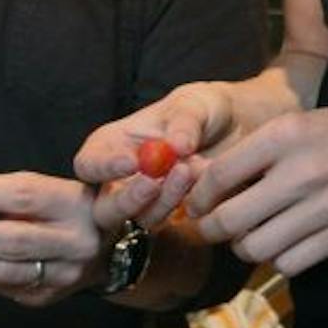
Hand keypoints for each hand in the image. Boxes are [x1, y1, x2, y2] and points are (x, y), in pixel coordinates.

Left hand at [0, 171, 104, 306]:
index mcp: (76, 204)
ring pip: (5, 270)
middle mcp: (76, 242)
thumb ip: (2, 192)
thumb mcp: (47, 188)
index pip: (23, 196)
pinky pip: (1, 286)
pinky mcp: (48, 297)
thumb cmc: (63, 209)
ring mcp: (64, 274)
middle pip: (13, 239)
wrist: (105, 249)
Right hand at [72, 81, 237, 230]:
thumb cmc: (203, 110)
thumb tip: (176, 146)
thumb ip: (184, 121)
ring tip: (192, 167)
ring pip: (142, 218)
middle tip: (154, 182)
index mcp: (111, 145)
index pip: (89, 165)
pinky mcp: (174, 219)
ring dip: (166, 199)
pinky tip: (206, 179)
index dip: (103, 168)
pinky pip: (175, 224)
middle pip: (105, 206)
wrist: (239, 129)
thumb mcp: (194, 104)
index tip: (131, 162)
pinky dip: (189, 204)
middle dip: (128, 198)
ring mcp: (147, 204)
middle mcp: (121, 180)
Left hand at [186, 101, 327, 276]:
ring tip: (252, 237)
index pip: (218, 177)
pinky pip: (290, 263)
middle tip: (213, 228)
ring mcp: (323, 207)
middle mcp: (301, 172)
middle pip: (229, 220)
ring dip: (245, 248)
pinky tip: (285, 245)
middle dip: (211, 230)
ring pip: (256, 248)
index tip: (197, 205)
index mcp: (285, 135)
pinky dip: (279, 260)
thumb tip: (203, 183)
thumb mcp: (300, 124)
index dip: (197, 198)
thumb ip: (256, 151)